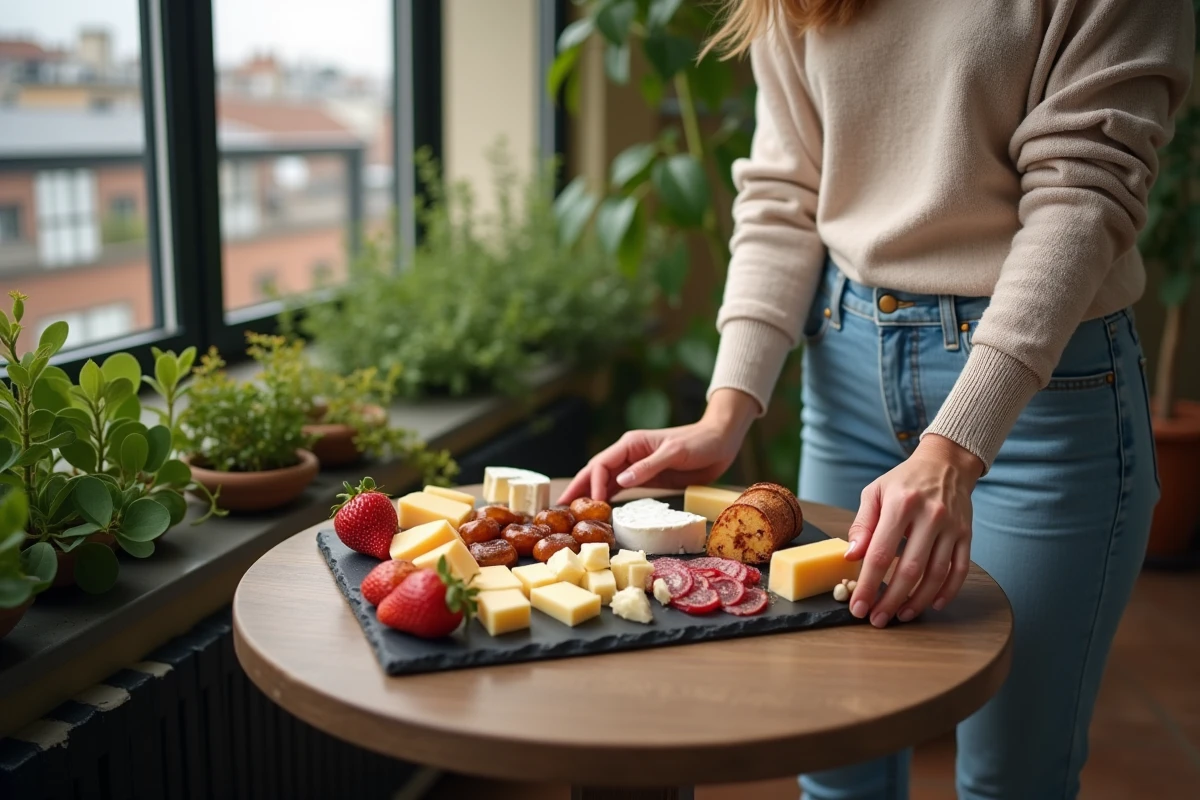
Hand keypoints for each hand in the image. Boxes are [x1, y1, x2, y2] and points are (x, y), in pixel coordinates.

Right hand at [558, 389, 758, 503]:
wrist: (720, 442)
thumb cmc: (699, 443)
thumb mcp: (674, 453)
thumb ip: (648, 467)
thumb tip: (621, 481)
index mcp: (631, 444)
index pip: (602, 464)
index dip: (592, 484)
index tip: (590, 505)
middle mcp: (628, 455)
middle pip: (596, 472)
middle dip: (579, 489)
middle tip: (560, 508)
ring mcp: (636, 467)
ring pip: (605, 481)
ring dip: (590, 496)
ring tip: (573, 514)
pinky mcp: (645, 478)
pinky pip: (620, 488)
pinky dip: (607, 499)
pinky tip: (599, 511)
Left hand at [845, 435, 983, 627]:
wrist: (946, 464)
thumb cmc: (904, 481)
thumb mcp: (875, 493)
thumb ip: (862, 525)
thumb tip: (850, 557)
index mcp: (902, 504)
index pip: (882, 553)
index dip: (869, 584)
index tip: (858, 606)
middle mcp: (930, 516)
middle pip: (910, 569)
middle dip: (891, 600)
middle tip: (877, 620)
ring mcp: (952, 526)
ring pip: (936, 574)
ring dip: (918, 600)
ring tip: (901, 616)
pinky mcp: (967, 534)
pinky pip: (960, 569)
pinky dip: (948, 591)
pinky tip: (933, 604)